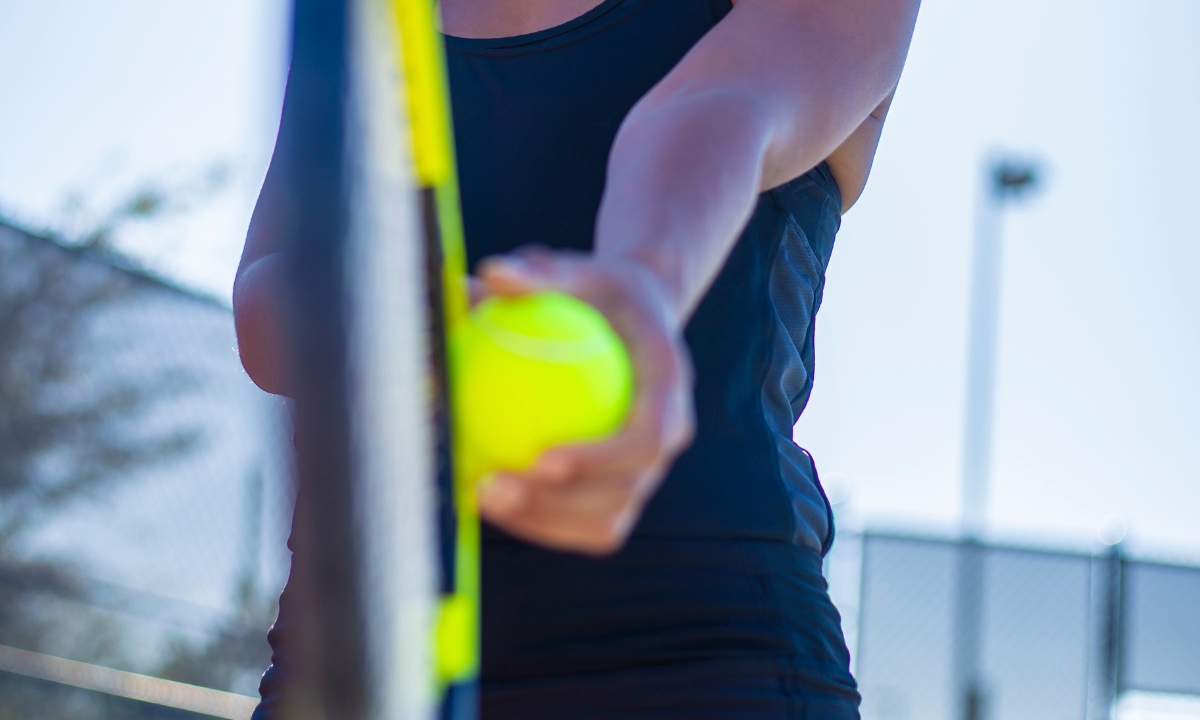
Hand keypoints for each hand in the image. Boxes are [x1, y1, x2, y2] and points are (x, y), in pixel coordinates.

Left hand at [473, 248, 694, 554]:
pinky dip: (536, 520)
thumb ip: (537, 273)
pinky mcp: (619, 487)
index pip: (647, 438)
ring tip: (481, 497)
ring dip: (543, 523)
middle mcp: (666, 435)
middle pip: (625, 493)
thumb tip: (490, 273)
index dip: (601, 460)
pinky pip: (581, 520)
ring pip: (605, 522)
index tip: (541, 460)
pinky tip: (479, 498)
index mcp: (669, 385)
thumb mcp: (575, 270)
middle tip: (493, 487)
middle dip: (561, 506)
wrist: (634, 313)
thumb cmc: (597, 290)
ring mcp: (645, 469)